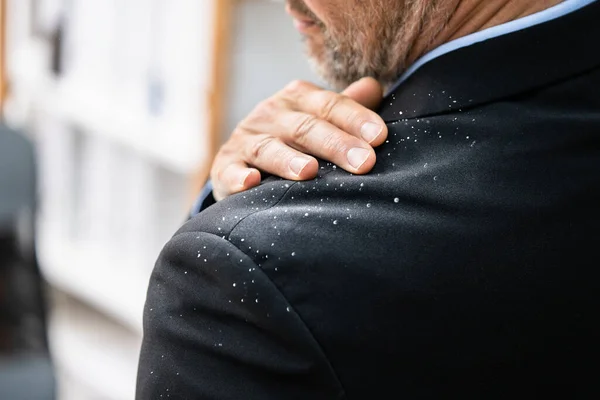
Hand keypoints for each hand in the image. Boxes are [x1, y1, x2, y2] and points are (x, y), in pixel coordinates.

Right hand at [210, 77, 386, 200]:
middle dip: (335, 144)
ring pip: (267, 148)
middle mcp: (271, 114)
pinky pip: (231, 170)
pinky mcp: (225, 164)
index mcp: (298, 99)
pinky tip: (251, 182)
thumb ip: (345, 108)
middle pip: (305, 127)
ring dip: (287, 160)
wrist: (243, 157)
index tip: (380, 137)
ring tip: (309, 172)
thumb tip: (374, 87)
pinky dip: (239, 176)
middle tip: (362, 162)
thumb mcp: (317, 118)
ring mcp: (246, 139)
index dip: (355, 119)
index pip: (330, 105)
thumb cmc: (294, 140)